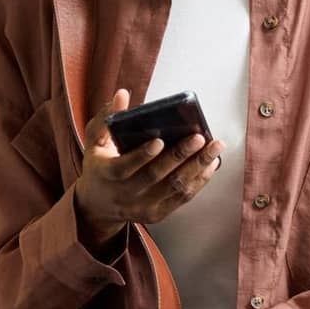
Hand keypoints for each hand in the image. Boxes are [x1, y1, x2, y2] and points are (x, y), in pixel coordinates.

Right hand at [72, 87, 224, 247]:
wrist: (99, 205)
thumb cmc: (100, 166)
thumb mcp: (95, 141)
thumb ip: (106, 118)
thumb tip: (122, 94)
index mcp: (106, 174)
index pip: (124, 166)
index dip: (142, 155)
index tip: (160, 140)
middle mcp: (125, 194)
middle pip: (156, 176)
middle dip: (180, 156)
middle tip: (199, 137)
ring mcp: (143, 207)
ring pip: (174, 187)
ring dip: (197, 166)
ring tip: (214, 147)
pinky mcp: (158, 213)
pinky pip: (182, 197)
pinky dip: (199, 180)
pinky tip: (210, 164)